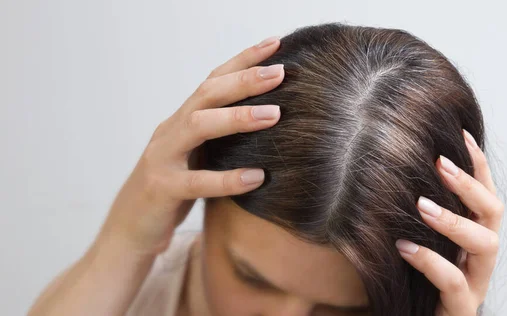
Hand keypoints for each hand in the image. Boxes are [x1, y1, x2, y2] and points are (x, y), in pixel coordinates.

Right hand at [95, 36, 284, 257]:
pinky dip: (227, 179)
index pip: (213, 82)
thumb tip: (268, 121)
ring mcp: (162, 158)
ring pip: (198, 126)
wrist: (130, 230)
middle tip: (280, 72)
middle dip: (244, 80)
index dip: (243, 60)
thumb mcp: (196, 157)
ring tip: (275, 114)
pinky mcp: (161, 189)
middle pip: (206, 94)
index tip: (277, 44)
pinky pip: (197, 182)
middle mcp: (170, 131)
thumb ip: (219, 138)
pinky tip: (257, 177)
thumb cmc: (172, 192)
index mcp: (182, 121)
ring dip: (237, 117)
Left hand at [395, 129, 503, 315]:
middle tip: (439, 163)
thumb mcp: (418, 236)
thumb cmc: (412, 277)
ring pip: (486, 245)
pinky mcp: (461, 307)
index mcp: (473, 234)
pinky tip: (405, 247)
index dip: (476, 163)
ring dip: (455, 220)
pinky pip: (453, 282)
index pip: (484, 192)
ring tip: (421, 205)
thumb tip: (394, 165)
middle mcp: (481, 256)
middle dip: (470, 185)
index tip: (459, 132)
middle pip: (493, 213)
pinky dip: (431, 262)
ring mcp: (475, 282)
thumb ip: (417, 209)